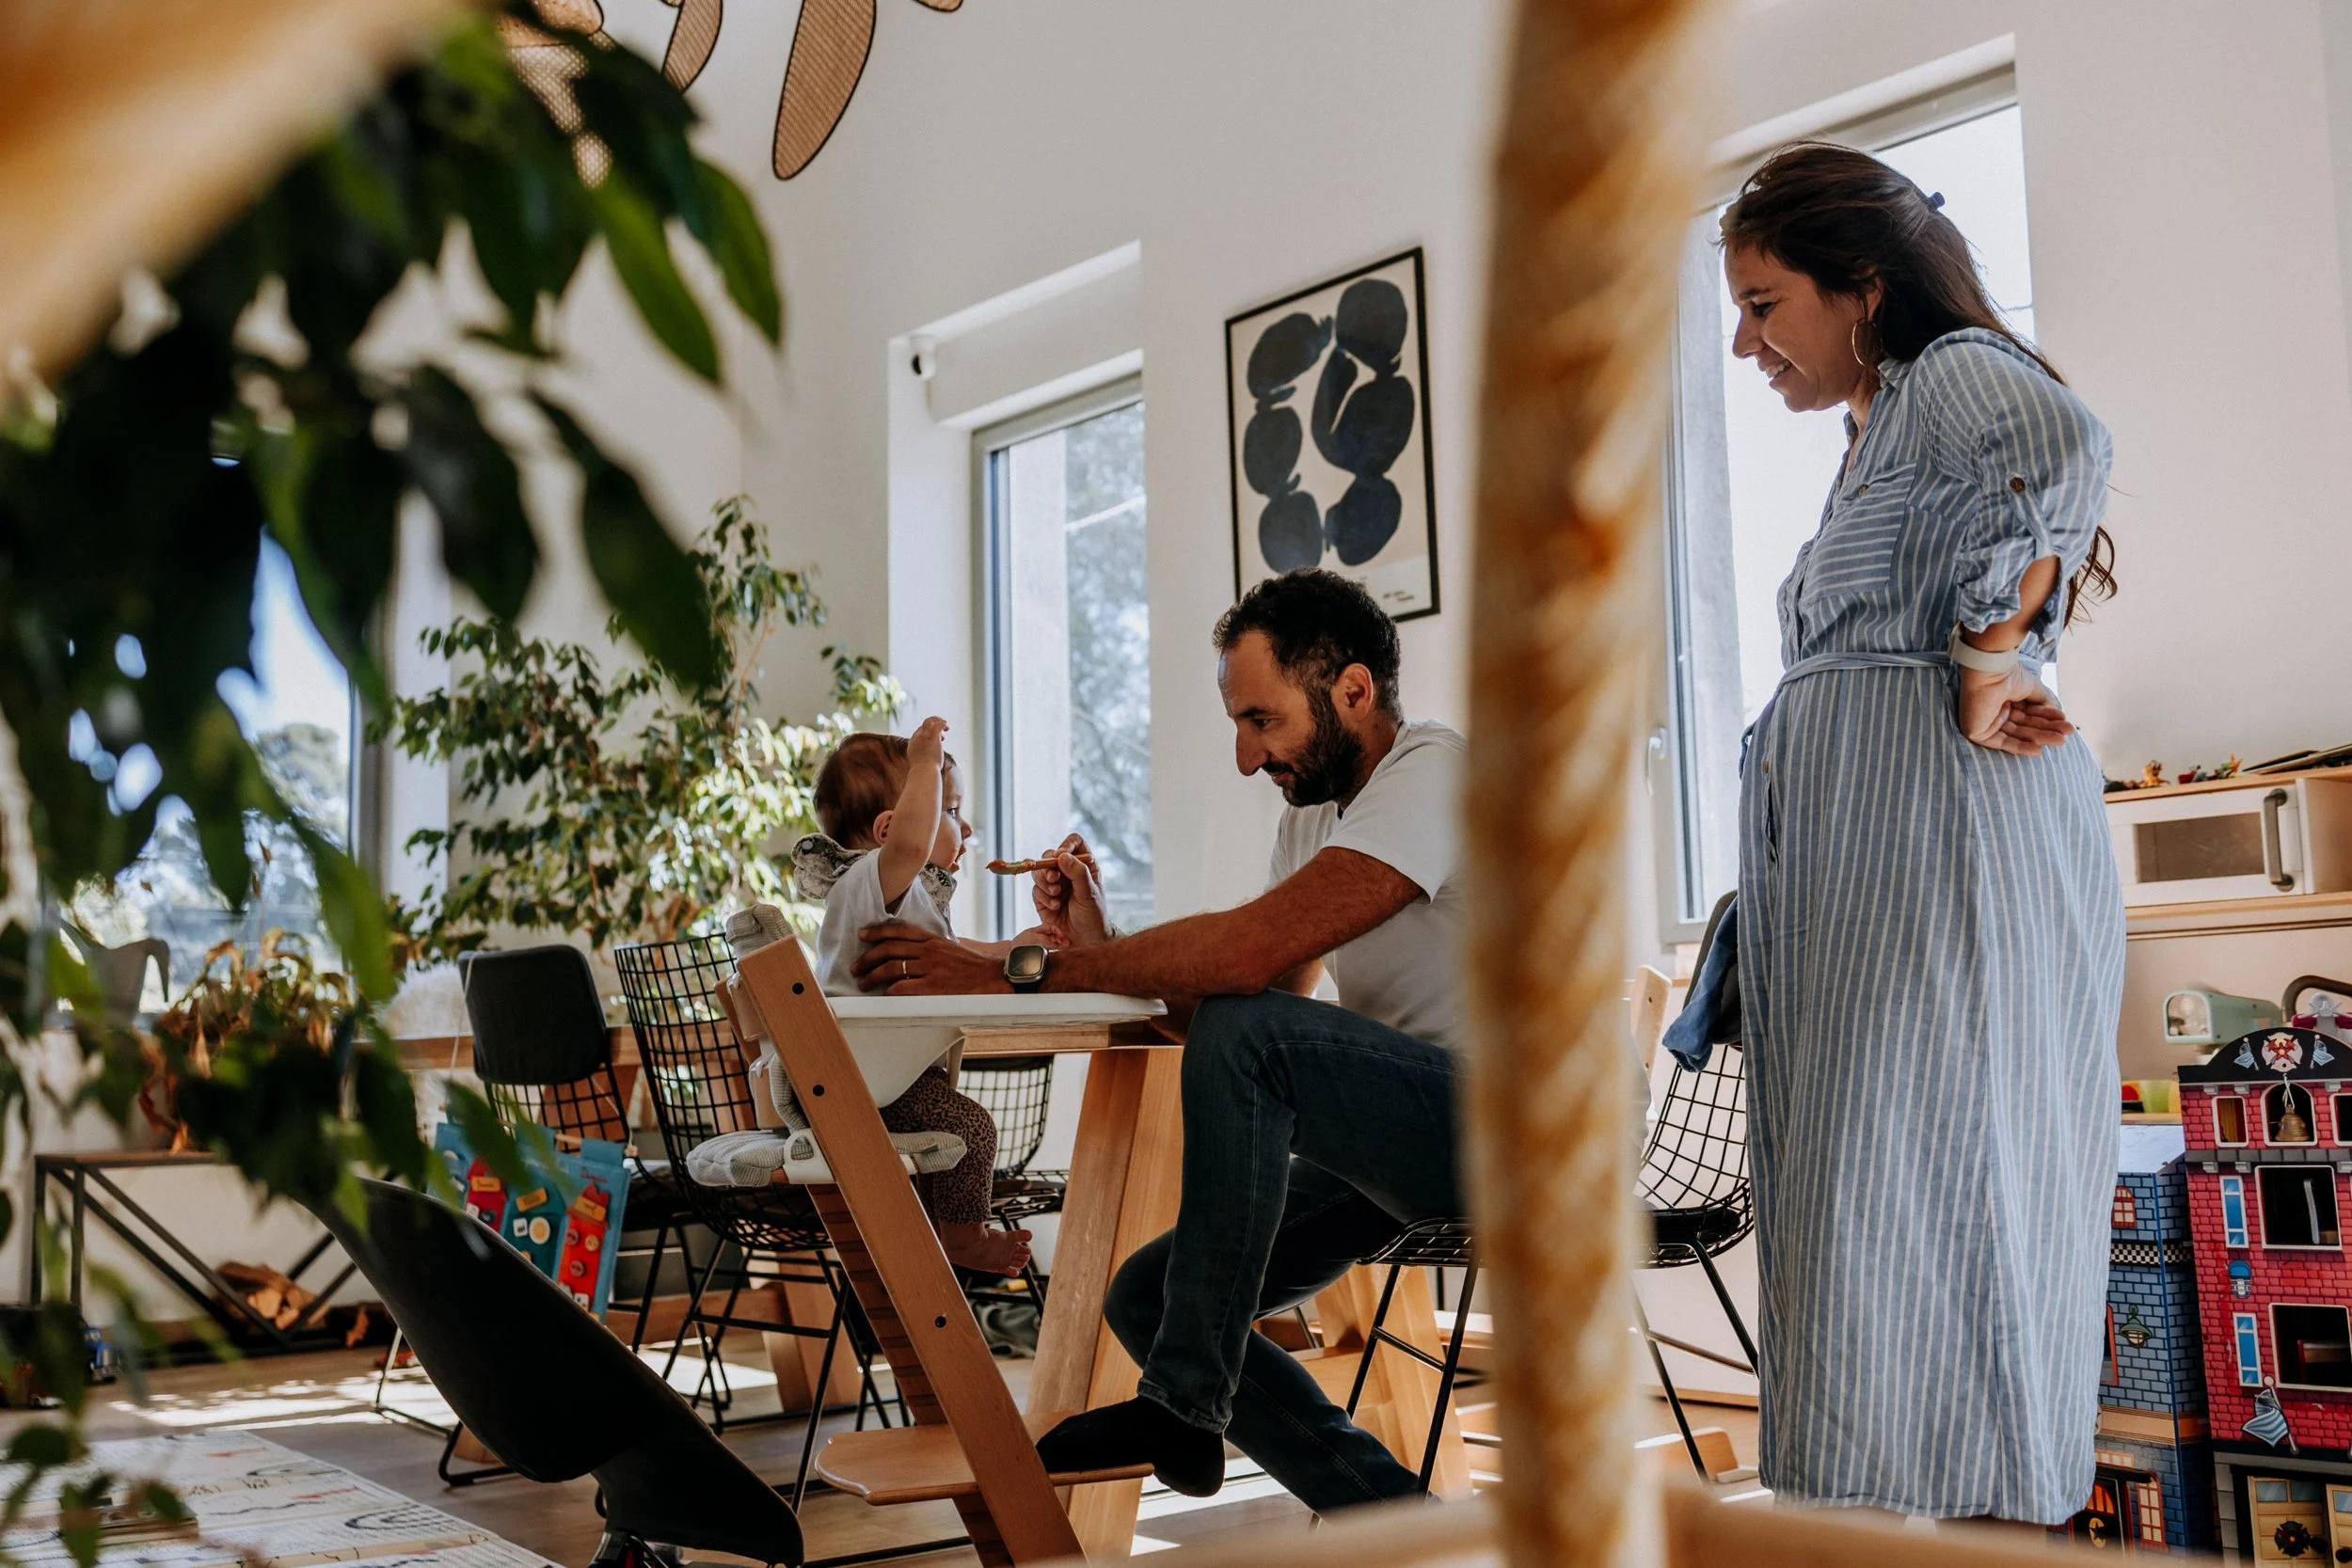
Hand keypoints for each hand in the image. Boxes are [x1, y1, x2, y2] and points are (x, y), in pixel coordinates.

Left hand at [852, 924, 1007, 993]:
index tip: (862, 935)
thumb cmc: (968, 965)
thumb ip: (926, 946)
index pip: (899, 930)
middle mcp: (928, 951)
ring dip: (873, 976)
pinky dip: (889, 991)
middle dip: (868, 958)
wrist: (991, 977)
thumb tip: (904, 950)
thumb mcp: (947, 947)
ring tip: (863, 983)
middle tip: (856, 967)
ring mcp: (930, 968)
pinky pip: (903, 987)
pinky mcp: (933, 987)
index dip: (877, 932)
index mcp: (931, 939)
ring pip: (892, 968)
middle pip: (889, 949)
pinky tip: (882, 994)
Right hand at [907, 714, 948, 770]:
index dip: (929, 734)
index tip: (940, 740)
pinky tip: (946, 726)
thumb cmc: (923, 773)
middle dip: (933, 729)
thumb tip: (926, 766)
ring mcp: (923, 736)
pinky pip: (937, 724)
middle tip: (943, 737)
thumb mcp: (920, 766)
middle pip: (923, 727)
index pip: (918, 733)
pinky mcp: (932, 737)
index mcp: (912, 744)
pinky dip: (942, 723)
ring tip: (946, 725)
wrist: (924, 772)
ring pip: (928, 721)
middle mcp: (916, 738)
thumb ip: (922, 762)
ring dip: (937, 720)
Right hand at [1031, 834, 1109, 946]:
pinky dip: (1044, 897)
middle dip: (1049, 867)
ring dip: (1044, 882)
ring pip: (1039, 872)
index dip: (1066, 845)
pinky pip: (1036, 890)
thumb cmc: (1093, 915)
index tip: (1061, 856)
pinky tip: (1055, 907)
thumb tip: (1062, 856)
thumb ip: (1078, 874)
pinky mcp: (1043, 898)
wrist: (1085, 939)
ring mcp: (1055, 884)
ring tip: (1056, 895)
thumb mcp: (1089, 894)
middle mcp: (1068, 871)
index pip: (1074, 843)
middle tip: (1054, 879)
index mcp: (1085, 865)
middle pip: (1050, 855)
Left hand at [1955, 665, 2073, 754]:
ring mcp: (1985, 723)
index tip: (2065, 721)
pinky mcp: (1976, 732)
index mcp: (2005, 700)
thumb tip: (2055, 712)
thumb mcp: (2032, 689)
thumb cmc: (2009, 675)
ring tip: (2061, 740)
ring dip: (2040, 738)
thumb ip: (2042, 702)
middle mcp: (1995, 712)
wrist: (1992, 671)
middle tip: (2067, 734)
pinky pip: (2002, 743)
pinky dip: (2020, 747)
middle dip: (2047, 730)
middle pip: (2025, 726)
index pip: (2029, 714)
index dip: (2047, 719)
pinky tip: (2038, 750)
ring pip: (2017, 735)